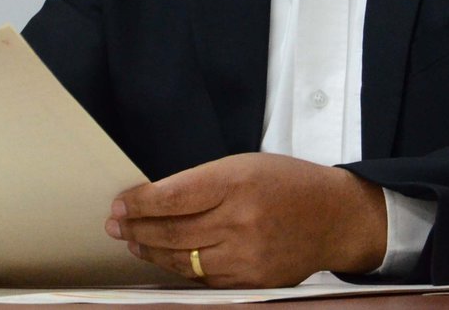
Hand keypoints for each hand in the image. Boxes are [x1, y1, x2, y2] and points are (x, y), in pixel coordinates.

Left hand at [105, 153, 386, 287]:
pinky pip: (203, 278)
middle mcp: (240, 221)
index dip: (140, 204)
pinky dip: (179, 269)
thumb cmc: (286, 183)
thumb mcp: (244, 165)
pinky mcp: (252, 282)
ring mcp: (247, 257)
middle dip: (137, 229)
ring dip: (151, 251)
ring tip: (132, 242)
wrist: (334, 218)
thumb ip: (203, 182)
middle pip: (173, 232)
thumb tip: (157, 199)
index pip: (174, 197)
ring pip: (183, 260)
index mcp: (236, 182)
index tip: (119, 205)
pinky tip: (163, 260)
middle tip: (115, 225)